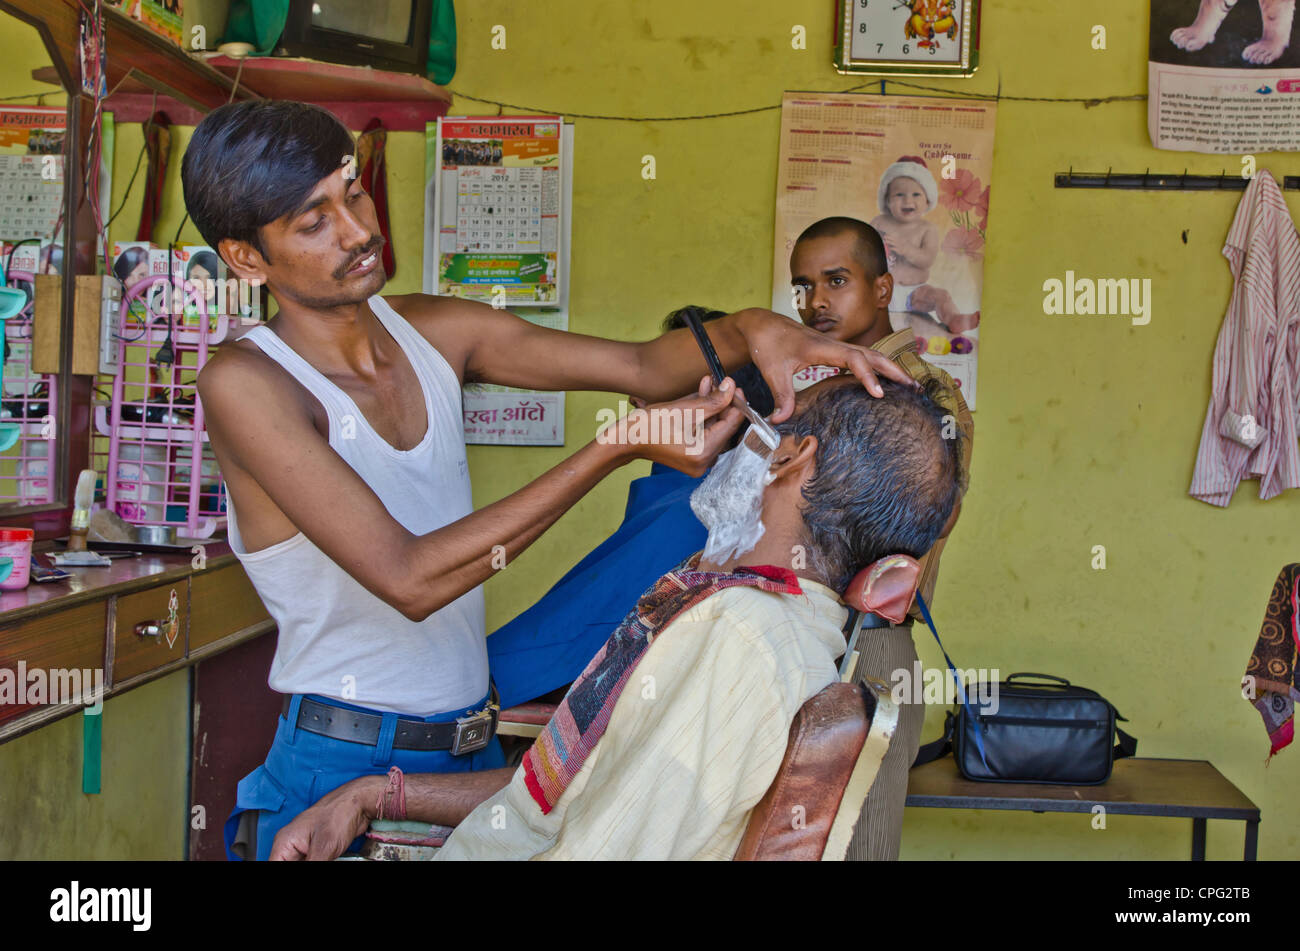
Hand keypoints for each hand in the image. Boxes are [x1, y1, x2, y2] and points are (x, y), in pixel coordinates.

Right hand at [269, 776, 377, 860]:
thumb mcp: (323, 849)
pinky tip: (331, 858)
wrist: (359, 804)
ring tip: (326, 857)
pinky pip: (314, 861)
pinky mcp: (317, 850)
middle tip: (319, 859)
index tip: (304, 863)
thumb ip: (311, 865)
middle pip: (288, 865)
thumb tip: (303, 870)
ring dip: (314, 862)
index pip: (273, 864)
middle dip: (303, 864)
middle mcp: (292, 846)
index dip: (284, 871)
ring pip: (303, 863)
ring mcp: (305, 848)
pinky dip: (323, 862)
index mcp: (285, 842)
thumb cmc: (340, 813)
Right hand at [598, 376, 743, 476]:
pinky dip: (703, 418)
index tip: (734, 385)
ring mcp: (699, 462)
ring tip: (708, 384)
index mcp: (704, 452)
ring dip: (712, 407)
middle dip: (722, 403)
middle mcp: (705, 462)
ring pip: (715, 429)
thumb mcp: (685, 408)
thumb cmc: (650, 425)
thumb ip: (712, 400)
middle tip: (721, 383)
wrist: (626, 439)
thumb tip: (731, 387)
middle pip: (724, 427)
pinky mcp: (693, 458)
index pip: (731, 424)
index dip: (735, 402)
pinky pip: (705, 434)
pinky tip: (700, 397)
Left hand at [734, 309, 916, 421]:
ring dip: (890, 368)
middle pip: (872, 354)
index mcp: (822, 348)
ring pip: (870, 355)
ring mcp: (835, 347)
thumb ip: (781, 396)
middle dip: (894, 370)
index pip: (853, 359)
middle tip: (915, 388)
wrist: (763, 325)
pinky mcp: (833, 352)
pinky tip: (886, 382)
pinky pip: (861, 359)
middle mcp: (834, 345)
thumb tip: (780, 421)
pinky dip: (877, 368)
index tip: (878, 394)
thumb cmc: (768, 345)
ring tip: (910, 386)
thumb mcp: (773, 371)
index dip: (867, 375)